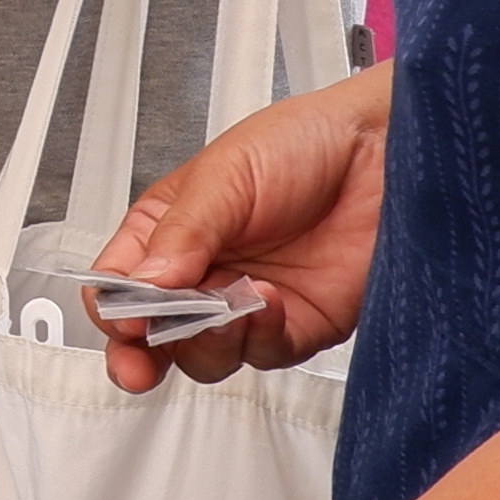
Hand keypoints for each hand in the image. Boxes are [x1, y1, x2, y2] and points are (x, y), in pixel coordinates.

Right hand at [88, 61, 389, 386]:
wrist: (385, 155)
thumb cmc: (304, 142)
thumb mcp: (225, 173)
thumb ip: (181, 232)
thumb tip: (144, 284)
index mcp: (167, 232)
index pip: (117, 286)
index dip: (114, 310)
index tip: (125, 318)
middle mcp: (202, 274)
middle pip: (152, 336)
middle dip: (143, 353)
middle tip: (146, 353)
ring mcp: (246, 305)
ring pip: (203, 357)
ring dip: (208, 341)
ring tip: (227, 306)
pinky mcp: (294, 326)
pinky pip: (262, 355)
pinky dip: (259, 338)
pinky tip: (268, 302)